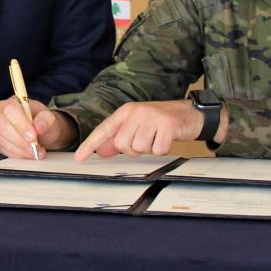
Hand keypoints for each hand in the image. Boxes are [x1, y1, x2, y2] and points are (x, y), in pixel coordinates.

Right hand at [0, 96, 75, 158]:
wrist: (40, 132)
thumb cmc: (43, 122)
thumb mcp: (49, 118)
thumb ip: (46, 120)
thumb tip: (38, 127)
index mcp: (13, 102)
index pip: (11, 111)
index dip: (21, 125)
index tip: (33, 137)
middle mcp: (0, 112)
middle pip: (3, 126)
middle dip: (20, 140)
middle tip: (35, 148)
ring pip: (2, 140)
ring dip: (20, 149)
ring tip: (35, 152)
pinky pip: (3, 149)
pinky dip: (17, 154)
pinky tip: (27, 154)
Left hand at [74, 100, 206, 160]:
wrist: (191, 113)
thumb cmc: (161, 122)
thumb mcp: (138, 126)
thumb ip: (119, 137)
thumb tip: (102, 150)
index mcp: (126, 112)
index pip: (103, 130)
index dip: (90, 145)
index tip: (78, 158)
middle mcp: (136, 111)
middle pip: (122, 145)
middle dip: (133, 149)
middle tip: (146, 140)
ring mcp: (152, 117)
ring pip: (139, 148)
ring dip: (149, 149)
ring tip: (157, 138)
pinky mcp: (167, 125)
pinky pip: (157, 150)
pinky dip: (162, 149)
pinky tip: (167, 139)